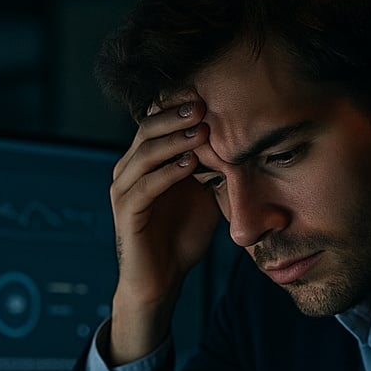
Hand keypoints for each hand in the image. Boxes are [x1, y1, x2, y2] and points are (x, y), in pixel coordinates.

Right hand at [107, 98, 219, 363]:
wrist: (161, 280)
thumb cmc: (182, 236)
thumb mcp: (204, 194)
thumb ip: (214, 168)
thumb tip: (246, 141)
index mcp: (145, 160)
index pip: (156, 120)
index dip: (177, 105)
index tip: (209, 91)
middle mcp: (129, 170)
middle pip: (147, 128)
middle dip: (175, 114)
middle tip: (203, 103)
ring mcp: (124, 190)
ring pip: (144, 153)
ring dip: (173, 139)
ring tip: (200, 129)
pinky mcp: (126, 214)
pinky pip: (144, 186)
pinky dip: (167, 172)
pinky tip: (190, 164)